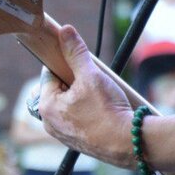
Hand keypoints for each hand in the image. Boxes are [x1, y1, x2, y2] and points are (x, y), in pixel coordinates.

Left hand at [38, 25, 135, 166]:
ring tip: (101, 95)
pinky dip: (88, 110)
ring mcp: (62, 134)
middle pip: (59, 89)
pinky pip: (77, 118)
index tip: (80, 62)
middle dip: (75, 81)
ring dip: (82, 95)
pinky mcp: (76, 141)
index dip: (65, 64)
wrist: (128, 144)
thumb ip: (76, 52)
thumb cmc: (107, 111)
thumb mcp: (91, 75)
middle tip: (93, 80)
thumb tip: (64, 31)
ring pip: (69, 103)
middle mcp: (49, 123)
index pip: (50, 73)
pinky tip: (103, 109)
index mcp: (46, 106)